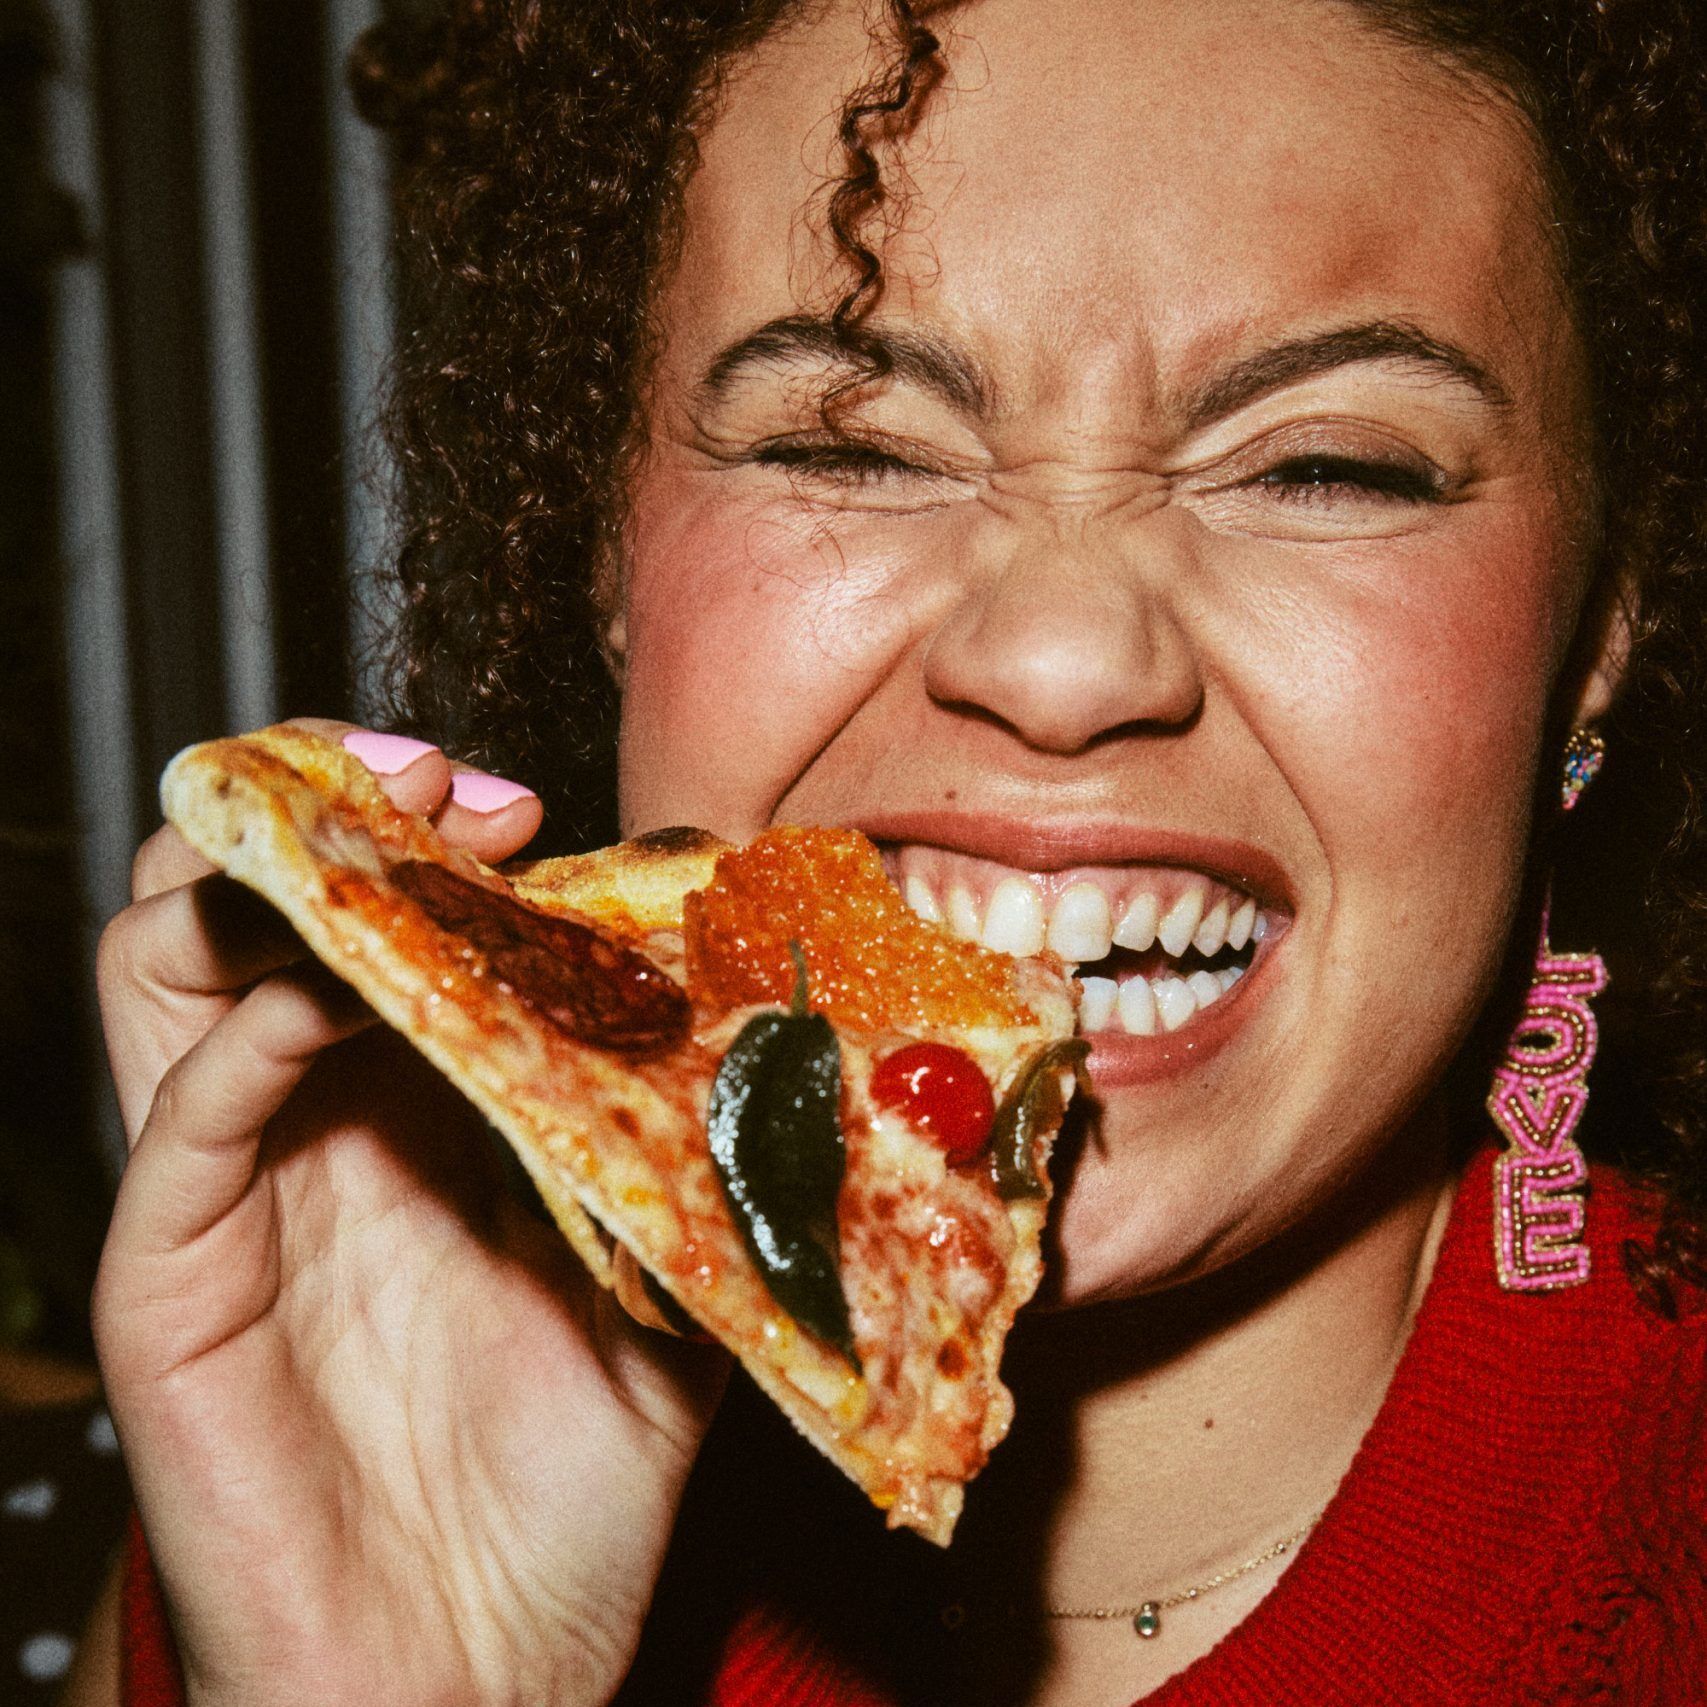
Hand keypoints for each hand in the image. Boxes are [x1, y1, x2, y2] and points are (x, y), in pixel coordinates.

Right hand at [94, 720, 727, 1706]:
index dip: (434, 835)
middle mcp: (312, 1126)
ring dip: (267, 874)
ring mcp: (234, 1197)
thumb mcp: (673, 1303)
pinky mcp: (174, 1292)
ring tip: (383, 836)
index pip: (378, 916)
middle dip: (333, 805)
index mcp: (413, 1114)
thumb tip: (817, 1055)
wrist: (475, 1684)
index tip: (533, 810)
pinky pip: (178, 1127)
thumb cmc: (561, 1495)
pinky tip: (330, 997)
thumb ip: (710, 1179)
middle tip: (444, 782)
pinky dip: (242, 1031)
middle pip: (255, 900)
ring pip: (166, 968)